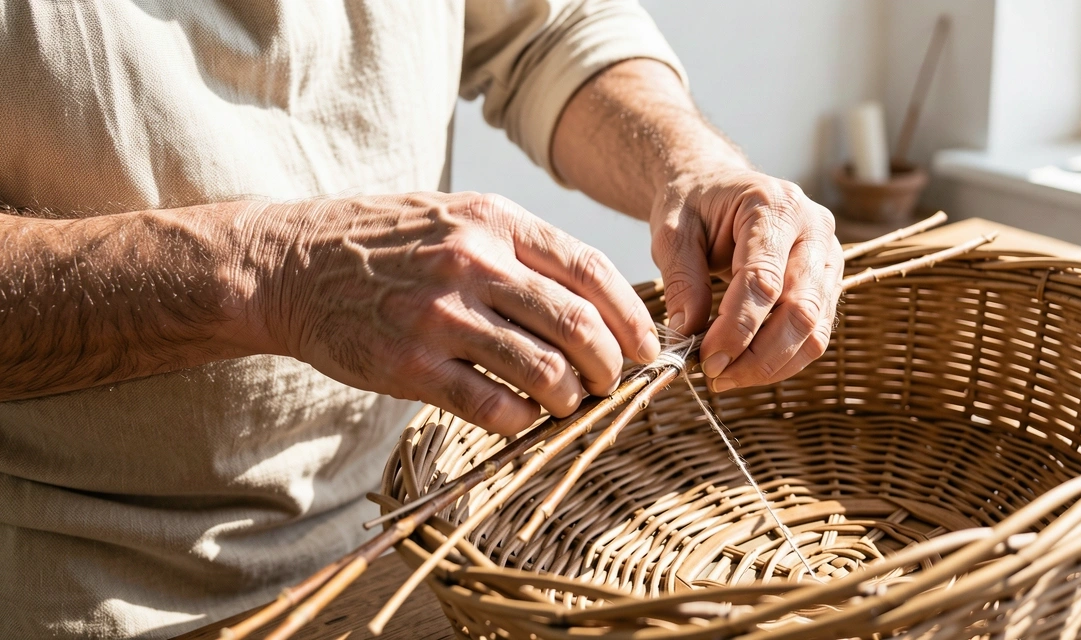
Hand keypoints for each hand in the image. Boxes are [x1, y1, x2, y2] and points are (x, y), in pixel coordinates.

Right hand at [237, 192, 659, 435]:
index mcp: (493, 222)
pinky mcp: (410, 365)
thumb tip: (595, 297)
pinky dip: (522, 421)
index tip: (643, 347)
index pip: (591, 271)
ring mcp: (440, 316)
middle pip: (578, 325)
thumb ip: (520, 249)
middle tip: (609, 382)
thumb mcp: (456, 216)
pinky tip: (522, 418)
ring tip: (568, 403)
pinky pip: (492, 406)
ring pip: (544, 371)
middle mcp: (472, 263)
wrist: (290, 265)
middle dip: (609, 365)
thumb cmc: (384, 244)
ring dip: (570, 399)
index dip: (630, 317)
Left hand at [650, 168, 842, 391]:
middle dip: (759, 354)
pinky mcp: (827, 281)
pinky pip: (816, 332)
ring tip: (726, 377)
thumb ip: (680, 279)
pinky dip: (783, 359)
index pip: (764, 279)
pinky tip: (747, 367)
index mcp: (774, 205)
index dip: (737, 327)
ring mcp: (828, 256)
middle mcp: (814, 228)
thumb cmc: (694, 205)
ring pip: (815, 328)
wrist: (715, 186)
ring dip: (772, 364)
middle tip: (716, 376)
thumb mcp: (672, 231)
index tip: (707, 359)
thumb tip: (688, 333)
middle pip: (800, 308)